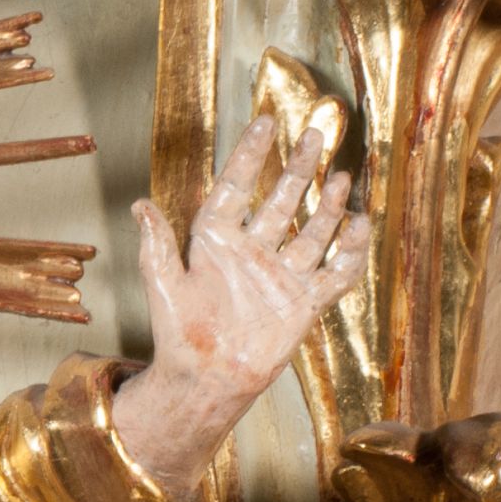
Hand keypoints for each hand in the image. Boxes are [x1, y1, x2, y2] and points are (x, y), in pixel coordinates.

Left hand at [112, 114, 370, 501]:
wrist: (206, 378)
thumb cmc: (178, 333)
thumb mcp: (162, 284)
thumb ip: (156, 245)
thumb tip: (139, 204)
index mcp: (216, 241)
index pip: (237, 187)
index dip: (249, 155)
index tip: (262, 122)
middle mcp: (252, 251)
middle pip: (282, 200)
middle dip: (299, 167)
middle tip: (316, 133)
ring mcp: (282, 274)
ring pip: (313, 230)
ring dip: (327, 204)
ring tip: (340, 175)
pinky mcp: (305, 302)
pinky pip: (335, 272)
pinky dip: (350, 251)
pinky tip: (360, 224)